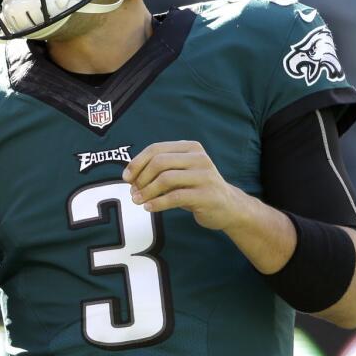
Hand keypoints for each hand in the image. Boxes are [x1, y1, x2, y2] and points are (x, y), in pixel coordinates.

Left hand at [123, 140, 242, 231]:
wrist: (229, 207)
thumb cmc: (197, 189)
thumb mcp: (180, 174)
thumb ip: (159, 172)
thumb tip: (130, 178)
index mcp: (190, 148)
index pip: (156, 149)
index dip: (137, 162)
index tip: (126, 177)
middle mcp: (199, 158)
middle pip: (159, 162)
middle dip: (141, 178)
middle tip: (133, 192)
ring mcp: (205, 176)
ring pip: (165, 179)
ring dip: (147, 191)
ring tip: (138, 201)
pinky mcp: (206, 195)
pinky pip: (175, 197)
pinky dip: (158, 203)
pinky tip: (149, 208)